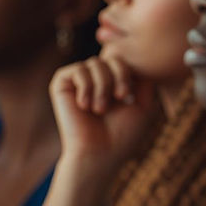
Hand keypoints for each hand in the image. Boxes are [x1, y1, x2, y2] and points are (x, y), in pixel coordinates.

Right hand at [50, 54, 156, 172]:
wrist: (100, 152)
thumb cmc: (123, 132)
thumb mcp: (144, 102)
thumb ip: (144, 77)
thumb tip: (139, 54)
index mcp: (116, 80)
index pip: (127, 59)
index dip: (132, 73)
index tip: (130, 97)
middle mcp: (98, 77)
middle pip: (113, 56)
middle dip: (121, 76)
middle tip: (122, 98)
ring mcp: (80, 79)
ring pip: (96, 63)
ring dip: (103, 87)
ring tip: (100, 109)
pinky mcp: (62, 83)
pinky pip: (78, 70)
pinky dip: (86, 87)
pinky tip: (85, 106)